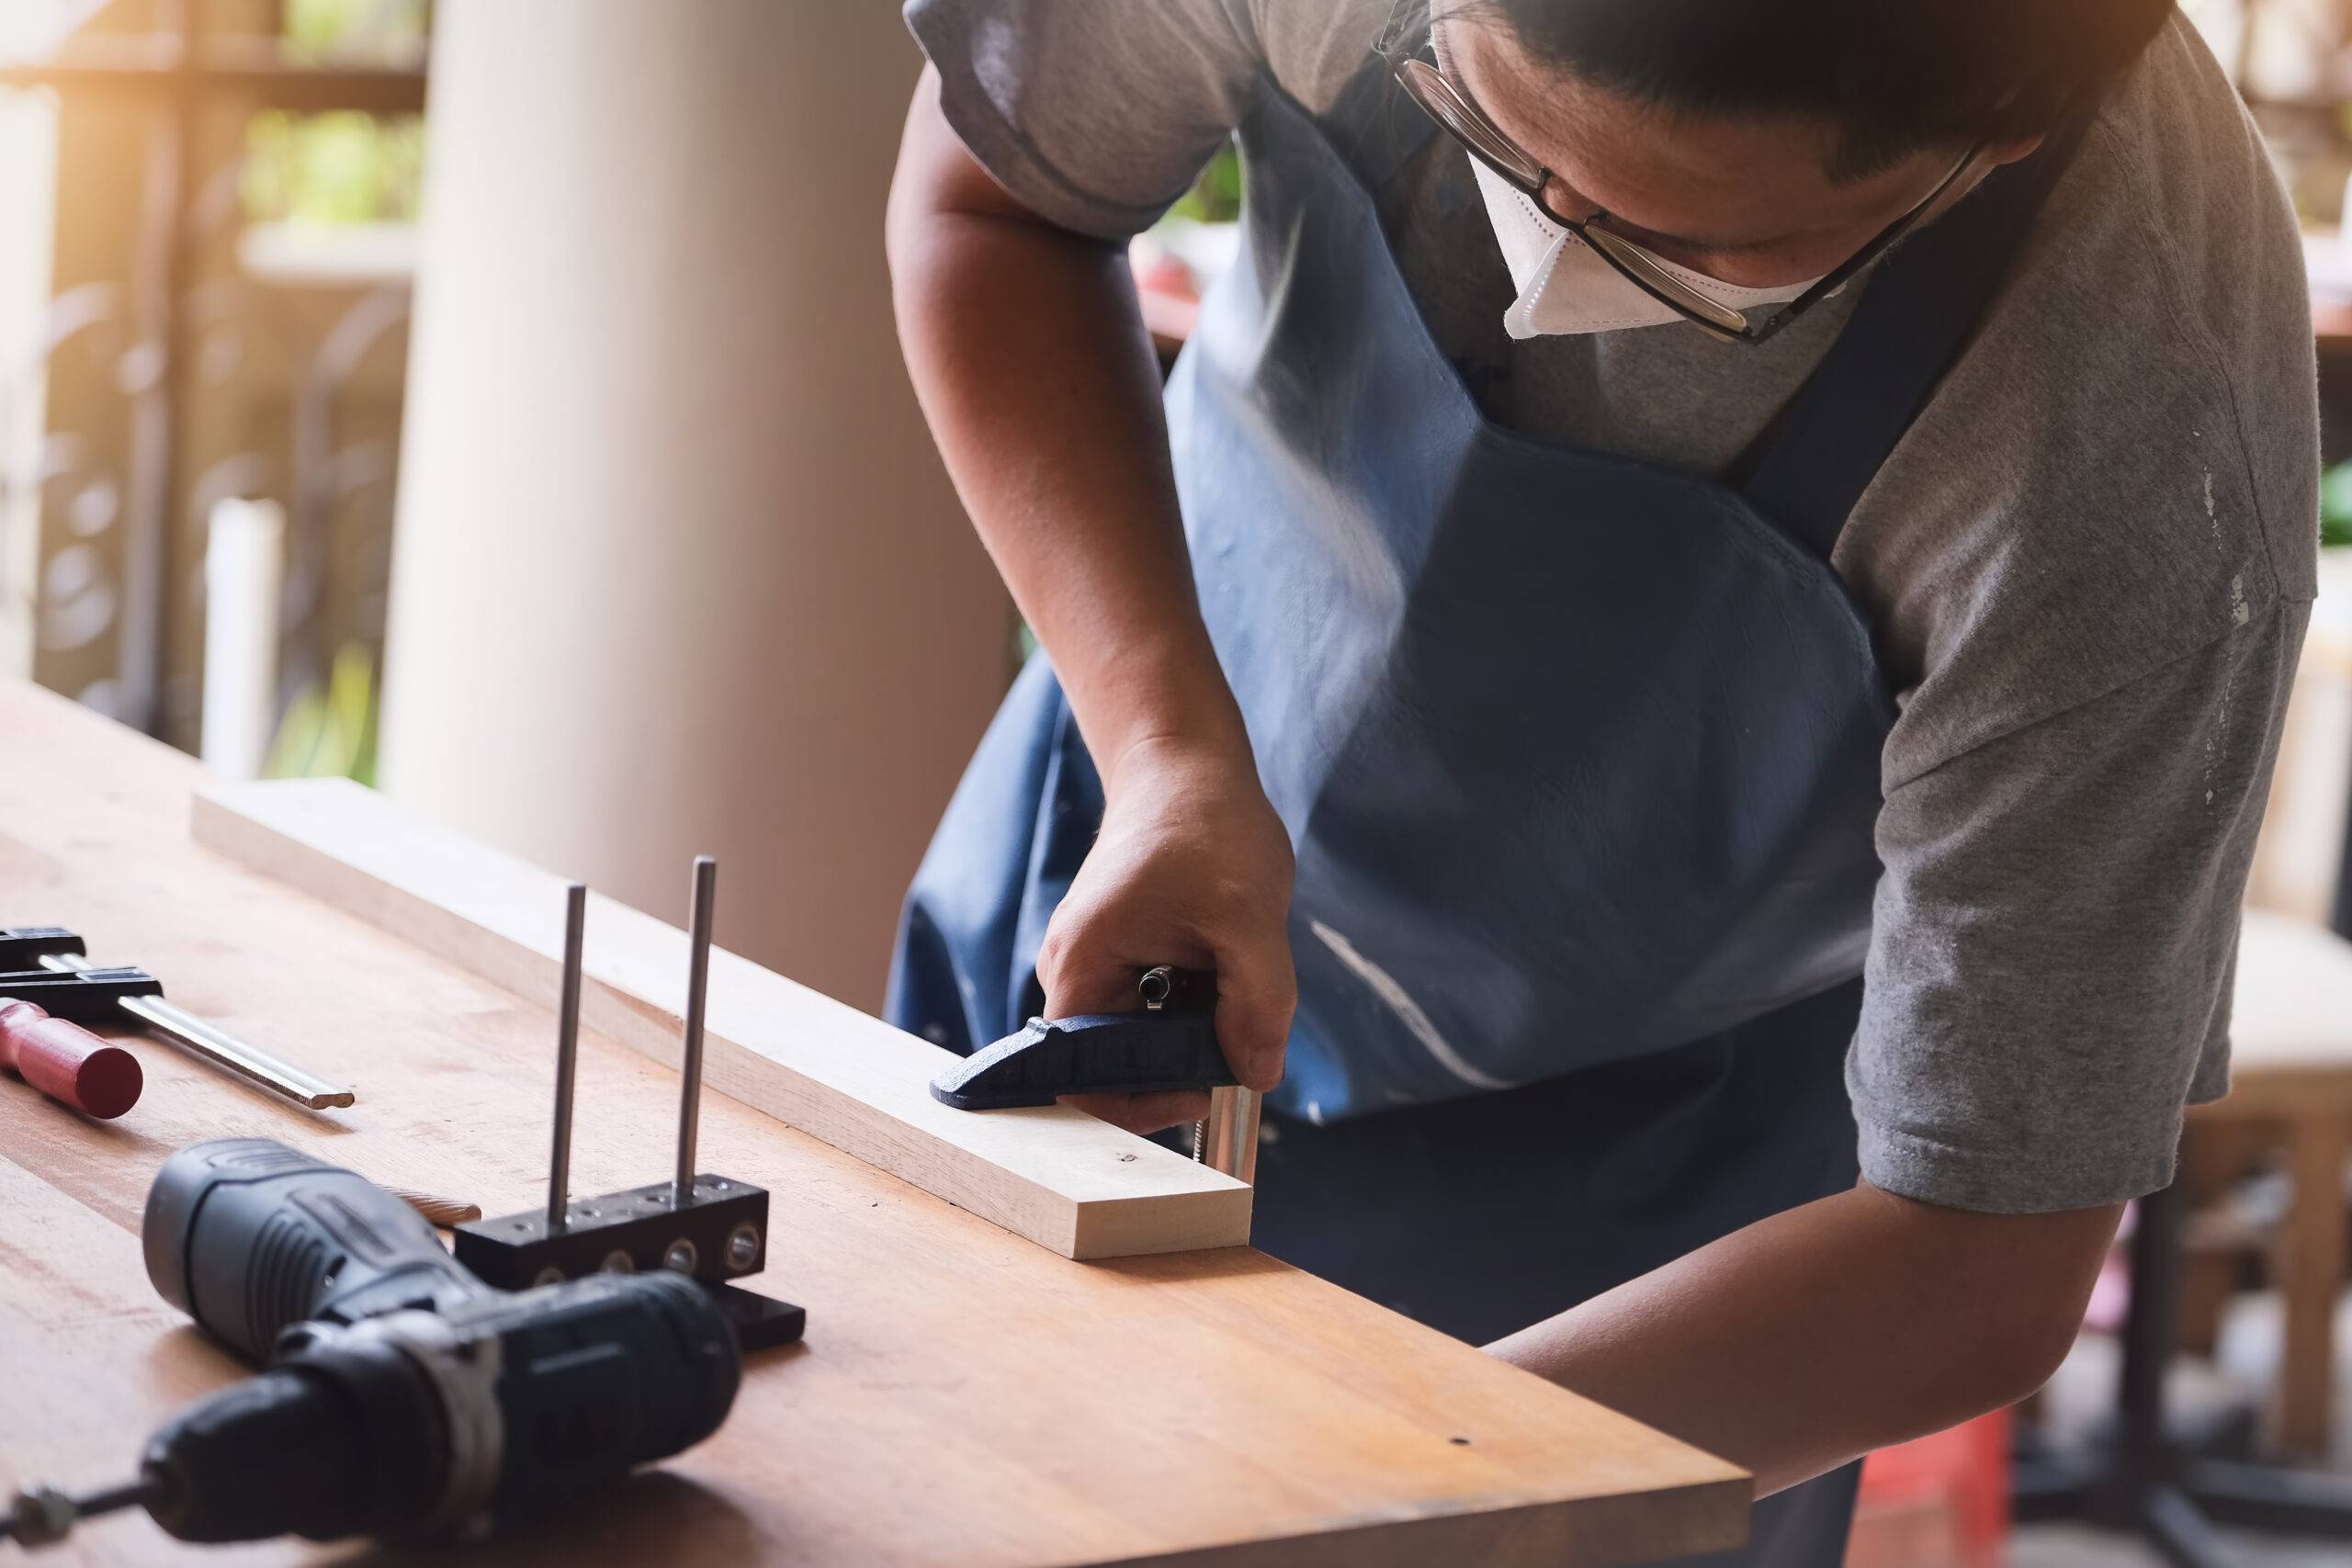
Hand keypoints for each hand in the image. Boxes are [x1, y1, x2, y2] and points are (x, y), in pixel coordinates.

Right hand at [1038, 734, 1295, 1134]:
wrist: (1185, 761)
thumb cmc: (1207, 823)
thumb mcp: (1249, 918)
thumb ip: (1259, 1005)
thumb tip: (1257, 1077)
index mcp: (1082, 965)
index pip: (1078, 1077)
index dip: (1135, 1104)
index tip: (1201, 1094)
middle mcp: (1073, 970)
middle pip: (1112, 1063)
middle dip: (1176, 1067)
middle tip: (1237, 1046)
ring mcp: (1094, 962)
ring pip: (1140, 1036)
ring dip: (1190, 1035)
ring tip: (1233, 991)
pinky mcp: (1120, 953)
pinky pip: (1152, 1008)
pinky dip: (1192, 1007)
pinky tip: (1223, 972)